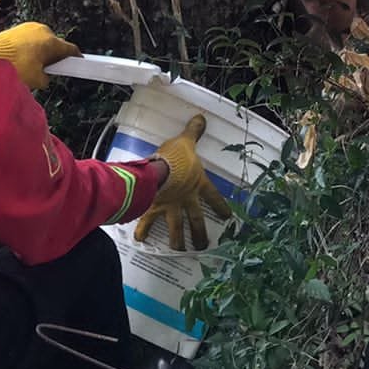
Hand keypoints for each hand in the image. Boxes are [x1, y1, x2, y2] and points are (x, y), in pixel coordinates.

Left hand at [0, 22, 80, 89]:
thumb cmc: (13, 67)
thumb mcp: (36, 80)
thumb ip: (46, 78)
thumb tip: (45, 77)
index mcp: (51, 42)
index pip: (70, 49)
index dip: (75, 58)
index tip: (78, 61)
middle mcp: (43, 31)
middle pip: (55, 44)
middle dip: (52, 56)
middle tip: (46, 69)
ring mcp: (30, 27)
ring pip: (41, 40)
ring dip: (39, 51)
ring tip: (29, 65)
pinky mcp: (18, 27)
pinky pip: (29, 38)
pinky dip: (28, 47)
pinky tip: (20, 58)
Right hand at [134, 114, 233, 250]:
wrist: (160, 170)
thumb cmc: (176, 156)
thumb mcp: (186, 142)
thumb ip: (194, 132)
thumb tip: (201, 118)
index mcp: (197, 184)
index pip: (214, 197)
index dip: (222, 206)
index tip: (229, 218)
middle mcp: (186, 199)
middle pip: (196, 221)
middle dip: (200, 234)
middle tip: (202, 247)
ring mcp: (171, 206)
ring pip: (176, 228)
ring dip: (177, 241)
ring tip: (178, 250)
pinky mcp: (153, 208)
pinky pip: (147, 222)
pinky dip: (142, 230)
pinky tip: (139, 241)